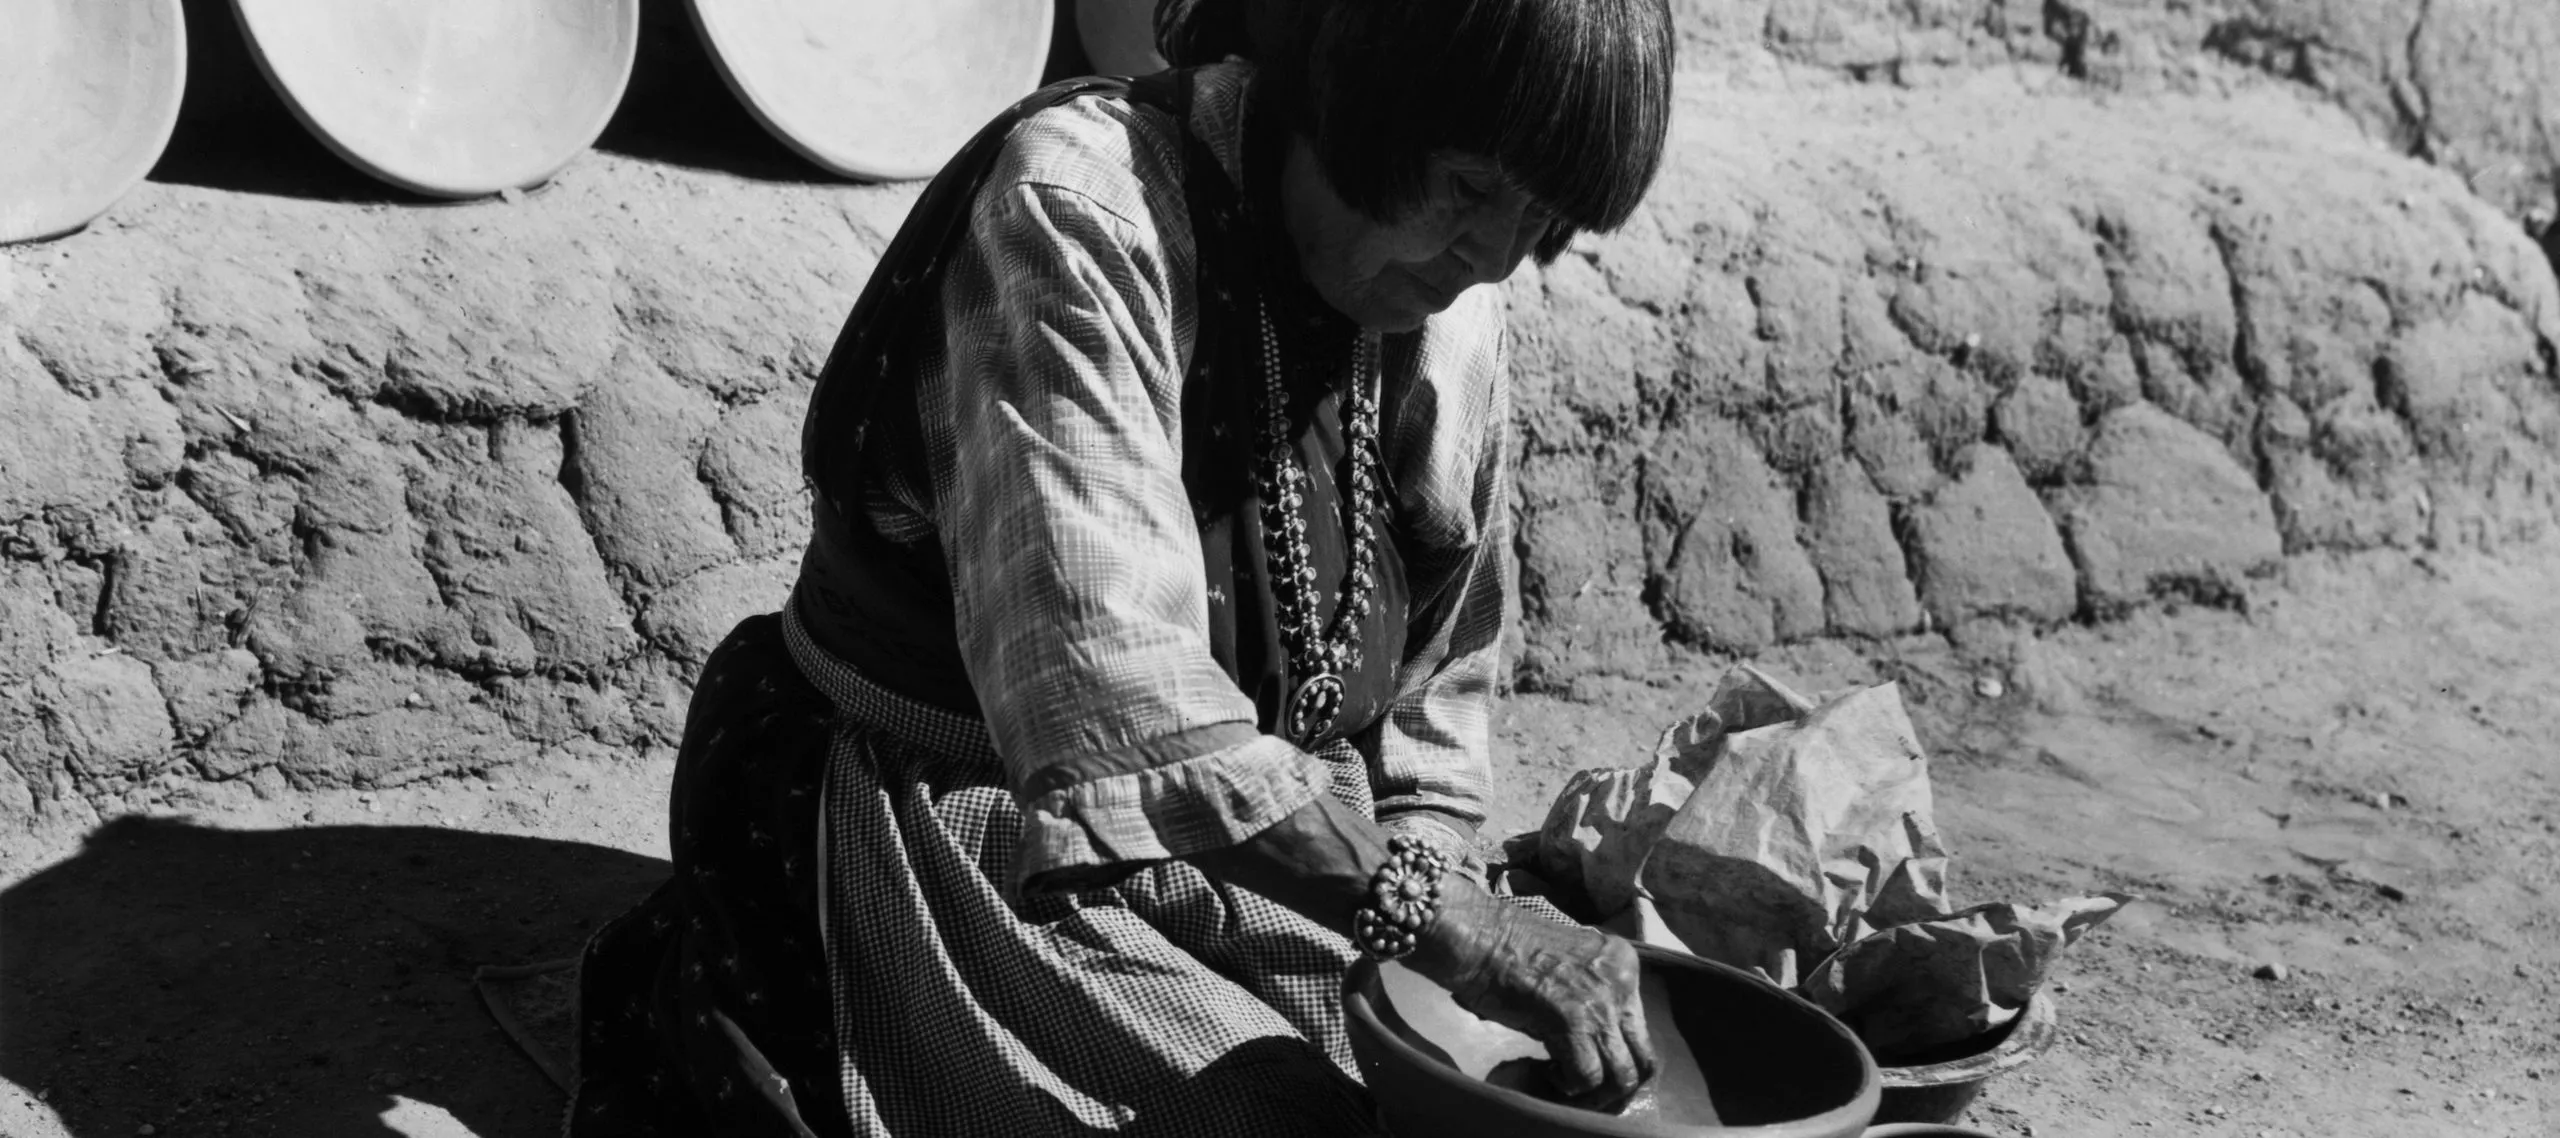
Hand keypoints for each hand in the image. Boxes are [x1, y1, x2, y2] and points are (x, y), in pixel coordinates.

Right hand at [1409, 876, 1655, 1109]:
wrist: (1480, 937)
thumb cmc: (1509, 948)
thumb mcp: (1567, 966)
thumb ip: (1590, 996)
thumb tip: (1593, 1041)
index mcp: (1622, 964)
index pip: (1641, 1027)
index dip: (1618, 1053)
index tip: (1589, 1060)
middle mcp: (1622, 983)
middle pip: (1643, 1056)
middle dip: (1618, 1083)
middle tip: (1588, 1088)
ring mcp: (1602, 1005)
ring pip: (1623, 1074)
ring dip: (1595, 1092)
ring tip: (1566, 1084)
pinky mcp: (1574, 1024)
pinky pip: (1589, 1077)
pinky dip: (1569, 1085)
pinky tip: (1547, 1071)